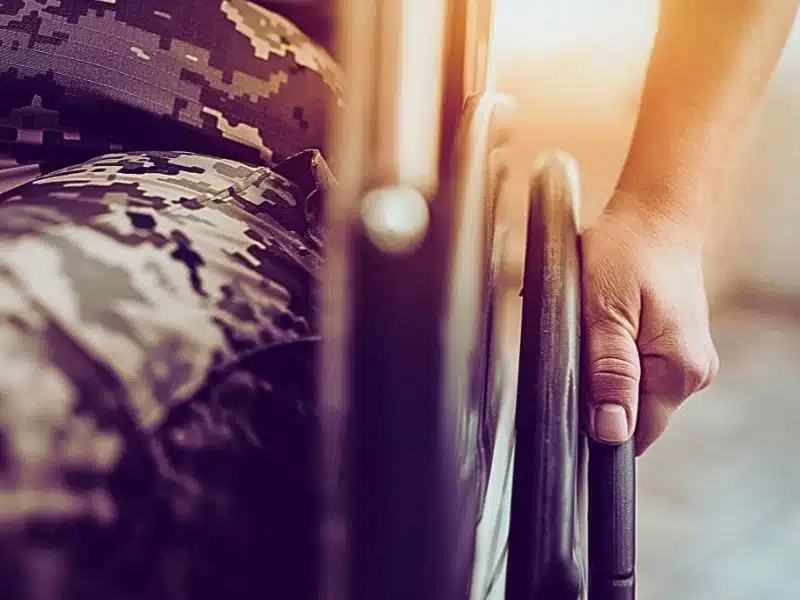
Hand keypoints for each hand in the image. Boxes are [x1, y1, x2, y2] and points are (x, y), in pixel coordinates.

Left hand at [580, 198, 718, 454]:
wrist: (656, 217)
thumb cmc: (627, 253)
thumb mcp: (604, 312)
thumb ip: (609, 374)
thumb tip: (612, 432)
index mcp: (678, 372)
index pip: (635, 434)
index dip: (599, 423)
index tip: (577, 390)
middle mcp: (693, 374)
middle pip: (635, 415)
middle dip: (600, 390)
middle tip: (586, 342)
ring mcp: (690, 361)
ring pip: (636, 391)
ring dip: (609, 370)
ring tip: (601, 325)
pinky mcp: (680, 348)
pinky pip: (643, 370)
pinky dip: (621, 355)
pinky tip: (614, 324)